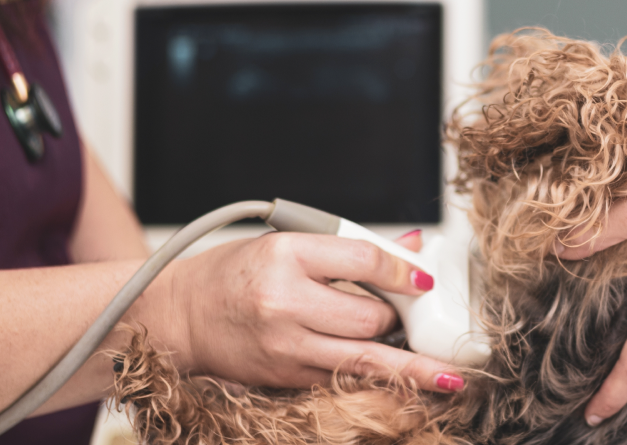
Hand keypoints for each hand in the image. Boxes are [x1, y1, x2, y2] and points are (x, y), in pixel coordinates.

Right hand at [136, 230, 464, 392]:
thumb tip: (412, 248)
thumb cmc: (234, 275)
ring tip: (447, 375)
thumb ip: (351, 250)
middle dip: (400, 318)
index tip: (425, 279)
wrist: (179, 316)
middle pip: (370, 317)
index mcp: (285, 255)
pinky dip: (374, 379)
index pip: (364, 260)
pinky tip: (404, 382)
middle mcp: (284, 301)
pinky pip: (342, 379)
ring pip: (364, 360)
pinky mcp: (284, 377)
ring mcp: (284, 346)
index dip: (404, 271)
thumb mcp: (287, 245)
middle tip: (417, 317)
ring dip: (408, 366)